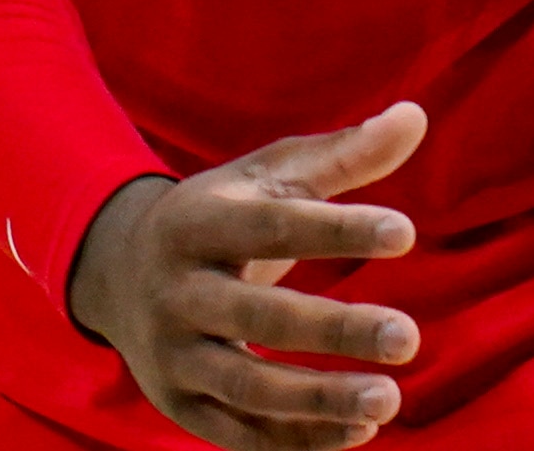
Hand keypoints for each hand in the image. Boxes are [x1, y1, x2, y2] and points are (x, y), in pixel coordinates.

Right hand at [66, 102, 428, 448]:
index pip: (273, 226)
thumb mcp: (267, 176)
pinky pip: (239, 433)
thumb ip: (343, 154)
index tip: (406, 233)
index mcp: (199, 223)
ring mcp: (172, 353)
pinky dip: (297, 439)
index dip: (337, 230)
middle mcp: (178, 291)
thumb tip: (416, 115)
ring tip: (389, 399)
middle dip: (335, 329)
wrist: (116, 272)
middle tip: (408, 337)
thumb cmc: (220, 215)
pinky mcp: (176, 404)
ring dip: (319, 400)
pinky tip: (359, 434)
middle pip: (258, 316)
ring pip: (247, 387)